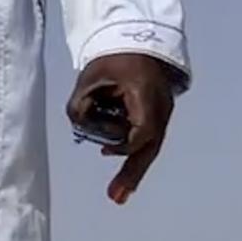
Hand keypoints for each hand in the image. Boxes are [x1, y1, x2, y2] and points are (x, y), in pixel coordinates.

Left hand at [71, 52, 180, 204]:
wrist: (135, 43)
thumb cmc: (111, 59)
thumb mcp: (88, 79)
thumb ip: (79, 105)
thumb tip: (82, 127)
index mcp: (146, 94)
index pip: (143, 130)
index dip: (125, 144)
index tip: (105, 150)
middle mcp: (160, 106)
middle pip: (150, 145)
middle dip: (133, 172)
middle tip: (116, 197)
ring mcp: (162, 111)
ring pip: (150, 146)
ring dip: (134, 171)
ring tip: (118, 195)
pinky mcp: (155, 115)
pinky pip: (146, 140)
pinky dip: (134, 157)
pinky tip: (124, 180)